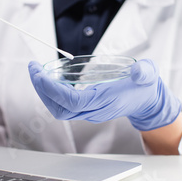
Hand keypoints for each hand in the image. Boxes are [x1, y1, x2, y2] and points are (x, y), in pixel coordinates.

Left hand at [28, 59, 181, 130]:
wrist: (146, 101)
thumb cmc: (144, 86)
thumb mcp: (148, 74)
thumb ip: (144, 73)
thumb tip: (139, 72)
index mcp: (105, 101)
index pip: (72, 101)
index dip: (53, 89)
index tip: (40, 73)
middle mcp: (94, 110)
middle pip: (60, 108)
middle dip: (42, 90)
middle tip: (33, 69)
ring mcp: (89, 111)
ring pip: (59, 109)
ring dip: (44, 92)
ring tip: (37, 73)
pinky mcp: (86, 108)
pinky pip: (63, 105)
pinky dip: (52, 93)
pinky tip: (48, 78)